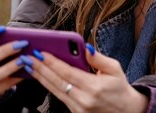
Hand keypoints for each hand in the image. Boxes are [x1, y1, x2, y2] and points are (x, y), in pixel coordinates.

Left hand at [28, 46, 147, 112]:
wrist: (126, 111)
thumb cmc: (120, 88)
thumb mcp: (115, 69)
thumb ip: (98, 59)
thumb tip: (86, 47)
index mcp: (94, 87)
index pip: (68, 73)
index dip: (53, 63)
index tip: (42, 53)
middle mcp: (84, 100)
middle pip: (57, 82)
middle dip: (41, 69)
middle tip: (29, 58)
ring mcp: (78, 108)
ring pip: (54, 91)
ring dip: (41, 77)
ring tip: (30, 66)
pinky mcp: (75, 112)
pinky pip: (58, 97)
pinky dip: (49, 86)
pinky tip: (42, 77)